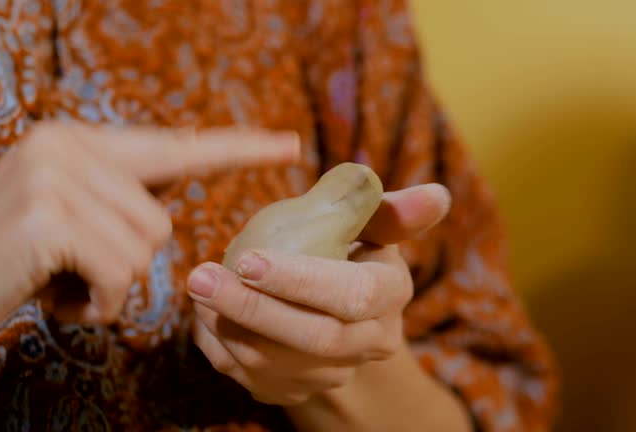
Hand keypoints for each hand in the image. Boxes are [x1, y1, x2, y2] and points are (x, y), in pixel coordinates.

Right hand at [0, 121, 298, 360]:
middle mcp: (69, 146)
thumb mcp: (65, 221)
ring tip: (54, 280)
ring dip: (105, 285)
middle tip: (66, 271)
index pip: (175, 146)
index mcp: (80, 143)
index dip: (237, 149)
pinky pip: (118, 274)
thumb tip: (165, 197)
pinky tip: (51, 298)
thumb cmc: (6, 267)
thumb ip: (117, 199)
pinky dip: (93, 303)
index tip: (289, 144)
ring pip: (144, 250)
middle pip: (160, 220)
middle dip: (123, 263)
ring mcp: (56, 176)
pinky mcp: (48, 217)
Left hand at [188, 184, 450, 404]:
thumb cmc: (345, 244)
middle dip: (252, 308)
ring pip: (274, 363)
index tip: (247, 258)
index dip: (300, 281)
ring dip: (227, 325)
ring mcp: (331, 373)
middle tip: (200, 278)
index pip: (352, 295)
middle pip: (314, 338)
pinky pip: (249, 377)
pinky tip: (206, 313)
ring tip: (198, 288)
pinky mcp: (295, 389)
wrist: (328, 298)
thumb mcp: (365, 220)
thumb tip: (438, 195)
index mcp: (389, 294)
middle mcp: (369, 343)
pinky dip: (220, 345)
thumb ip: (387, 207)